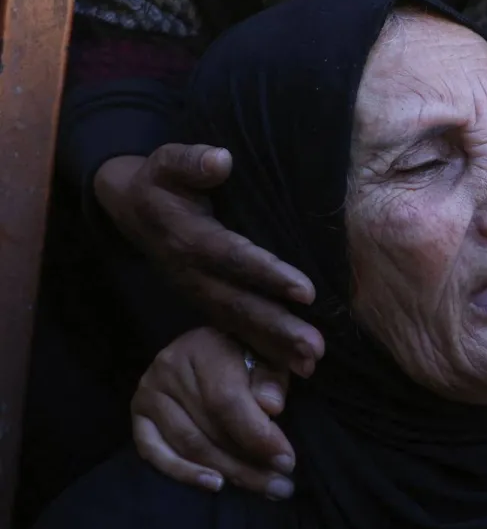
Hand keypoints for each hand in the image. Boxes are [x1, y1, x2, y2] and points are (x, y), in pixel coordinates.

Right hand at [95, 144, 323, 373]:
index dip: (268, 274)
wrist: (131, 208)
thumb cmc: (161, 181)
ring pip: (237, 325)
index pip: (234, 259)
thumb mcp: (168, 162)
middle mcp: (191, 274)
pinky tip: (293, 368)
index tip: (307, 291)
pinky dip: (261, 352)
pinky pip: (233, 331)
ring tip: (311, 364)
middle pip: (238, 304)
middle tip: (315, 347)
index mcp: (188, 239)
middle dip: (277, 328)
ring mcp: (196, 293)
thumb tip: (219, 160)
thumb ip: (191, 161)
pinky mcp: (204, 303)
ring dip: (274, 347)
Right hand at [132, 327, 294, 497]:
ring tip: (260, 486)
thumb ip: (271, 379)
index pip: (228, 400)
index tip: (286, 460)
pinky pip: (155, 452)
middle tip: (280, 485)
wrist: (206, 348)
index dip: (257, 434)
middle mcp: (168, 369)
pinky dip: (185, 473)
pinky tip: (215, 484)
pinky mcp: (138, 416)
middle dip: (248, 462)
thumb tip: (271, 408)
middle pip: (209, 429)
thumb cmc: (244, 354)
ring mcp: (148, 394)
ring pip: (188, 445)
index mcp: (203, 347)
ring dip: (226, 471)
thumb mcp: (267, 357)